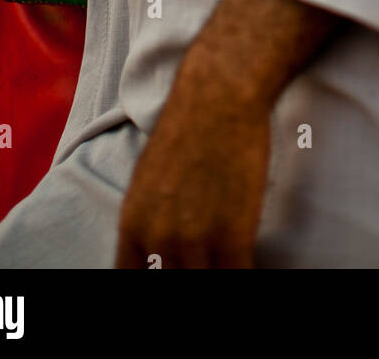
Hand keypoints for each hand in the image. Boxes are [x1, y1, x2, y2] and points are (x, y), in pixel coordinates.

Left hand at [115, 77, 270, 269]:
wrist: (219, 94)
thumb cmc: (189, 125)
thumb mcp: (149, 177)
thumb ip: (150, 220)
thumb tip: (158, 249)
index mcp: (132, 224)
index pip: (130, 280)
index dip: (155, 279)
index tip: (172, 271)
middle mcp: (158, 240)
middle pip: (170, 284)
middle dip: (188, 273)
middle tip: (204, 262)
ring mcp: (195, 242)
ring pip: (204, 283)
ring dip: (216, 272)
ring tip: (226, 262)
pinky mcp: (233, 238)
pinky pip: (238, 276)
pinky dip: (244, 273)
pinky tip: (248, 262)